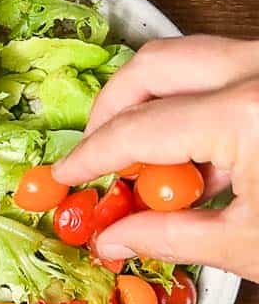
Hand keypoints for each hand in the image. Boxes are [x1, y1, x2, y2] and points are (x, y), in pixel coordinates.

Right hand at [52, 35, 258, 279]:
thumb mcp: (249, 245)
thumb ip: (170, 237)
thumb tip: (114, 238)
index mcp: (248, 113)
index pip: (138, 129)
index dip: (91, 157)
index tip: (64, 177)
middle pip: (154, 67)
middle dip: (112, 110)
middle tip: (96, 155)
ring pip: (190, 58)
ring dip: (155, 104)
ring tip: (153, 165)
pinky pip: (229, 71)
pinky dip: (200, 105)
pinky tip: (203, 159)